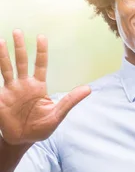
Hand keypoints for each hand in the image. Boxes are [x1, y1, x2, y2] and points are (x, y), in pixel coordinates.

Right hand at [0, 30, 90, 145]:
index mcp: (38, 87)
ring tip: (1, 41)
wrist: (23, 140)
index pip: (40, 65)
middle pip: (21, 62)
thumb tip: (88, 89)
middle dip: (20, 47)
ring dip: (3, 55)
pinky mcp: (0, 99)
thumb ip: (70, 101)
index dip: (41, 52)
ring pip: (6, 69)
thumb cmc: (41, 127)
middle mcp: (23, 85)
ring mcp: (10, 90)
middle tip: (18, 31)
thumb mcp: (57, 114)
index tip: (42, 37)